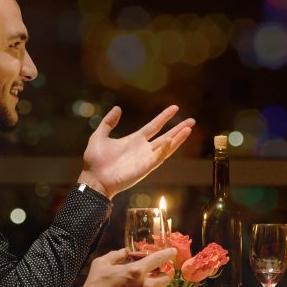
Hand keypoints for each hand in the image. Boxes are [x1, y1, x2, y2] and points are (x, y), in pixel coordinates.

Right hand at [76, 247, 174, 286]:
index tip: (173, 252)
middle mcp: (145, 286)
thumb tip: (127, 252)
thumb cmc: (95, 286)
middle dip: (161, 274)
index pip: (159, 259)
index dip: (168, 254)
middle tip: (153, 274)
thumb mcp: (102, 263)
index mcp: (136, 271)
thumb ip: (117, 255)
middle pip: (166, 278)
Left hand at [77, 105, 194, 198]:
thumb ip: (108, 122)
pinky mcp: (145, 168)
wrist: (94, 179)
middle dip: (178, 128)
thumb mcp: (99, 136)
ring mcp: (146, 158)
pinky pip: (158, 157)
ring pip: (167, 146)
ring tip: (189, 128)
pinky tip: (171, 139)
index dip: (164, 117)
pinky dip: (165, 149)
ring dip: (178, 138)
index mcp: (134, 140)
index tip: (175, 108)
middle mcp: (143, 149)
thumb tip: (118, 108)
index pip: (154, 126)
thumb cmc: (95, 161)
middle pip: (166, 136)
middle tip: (192, 120)